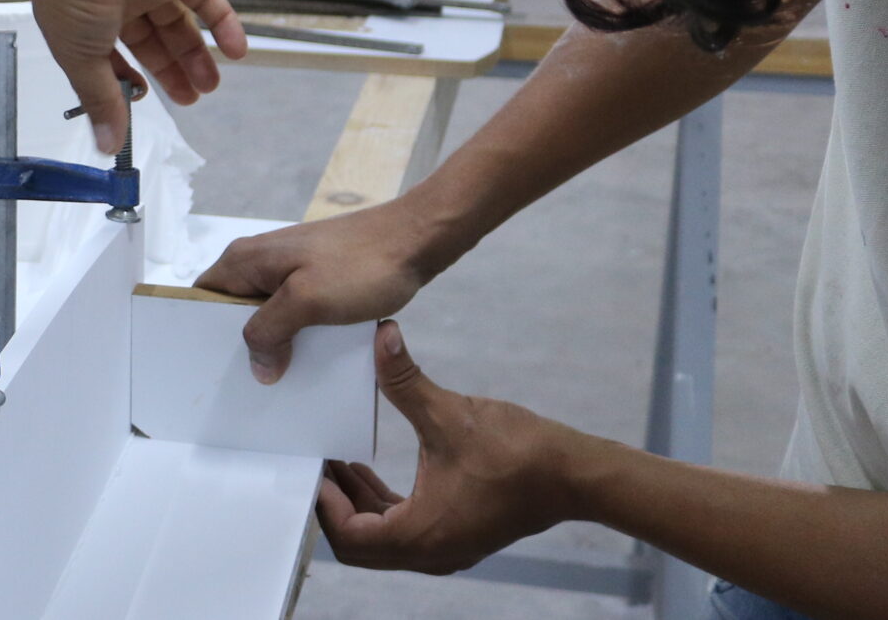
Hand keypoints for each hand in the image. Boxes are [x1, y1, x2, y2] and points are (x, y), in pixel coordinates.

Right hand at [25, 0, 246, 126]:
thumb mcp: (79, 57)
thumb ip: (100, 99)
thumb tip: (106, 144)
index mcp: (86, 22)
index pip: (114, 57)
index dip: (130, 81)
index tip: (143, 101)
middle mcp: (118, 3)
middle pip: (153, 42)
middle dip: (172, 71)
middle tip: (193, 97)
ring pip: (179, 24)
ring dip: (197, 54)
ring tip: (211, 84)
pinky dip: (222, 23)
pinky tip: (236, 50)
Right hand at [194, 200, 451, 382]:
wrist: (416, 239)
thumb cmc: (359, 267)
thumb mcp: (306, 301)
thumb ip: (270, 332)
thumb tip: (257, 367)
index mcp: (245, 259)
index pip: (203, 299)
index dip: (204, 333)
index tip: (215, 369)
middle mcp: (260, 260)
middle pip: (235, 310)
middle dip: (243, 345)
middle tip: (252, 385)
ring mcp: (291, 267)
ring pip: (269, 313)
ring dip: (276, 343)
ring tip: (282, 379)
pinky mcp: (318, 275)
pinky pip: (296, 311)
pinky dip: (300, 334)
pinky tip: (313, 360)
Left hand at [317, 322, 582, 573]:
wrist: (576, 474)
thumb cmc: (518, 452)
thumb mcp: (449, 412)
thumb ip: (405, 379)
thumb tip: (381, 336)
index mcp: (421, 534)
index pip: (348, 536)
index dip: (324, 502)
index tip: (312, 465)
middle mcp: (430, 553)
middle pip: (359, 544)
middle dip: (334, 505)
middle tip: (318, 463)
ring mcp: (446, 549)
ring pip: (381, 539)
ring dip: (357, 504)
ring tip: (337, 461)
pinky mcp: (458, 535)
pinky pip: (403, 530)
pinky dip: (381, 505)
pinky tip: (370, 470)